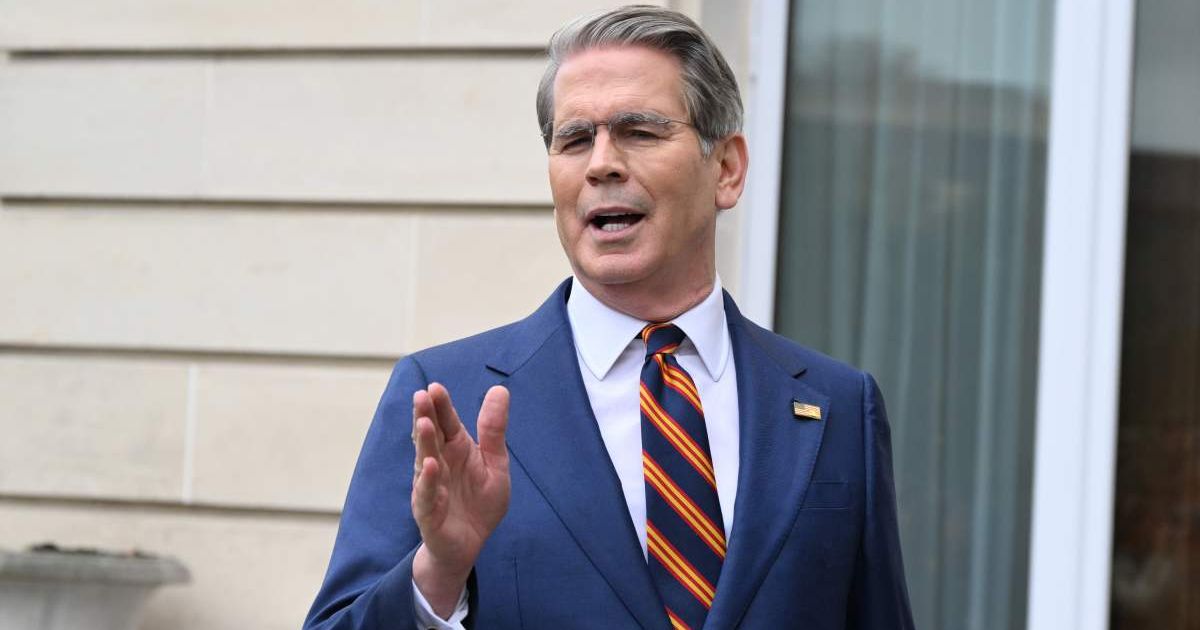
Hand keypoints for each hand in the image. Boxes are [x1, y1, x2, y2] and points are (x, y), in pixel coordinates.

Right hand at [411, 383, 509, 617]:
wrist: (470, 544)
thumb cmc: (479, 502)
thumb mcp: (495, 463)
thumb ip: (494, 430)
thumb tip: (499, 389)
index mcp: (456, 449)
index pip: (447, 422)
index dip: (441, 406)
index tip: (435, 387)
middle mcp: (439, 463)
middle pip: (430, 436)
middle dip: (425, 416)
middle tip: (421, 396)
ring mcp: (430, 486)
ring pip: (424, 460)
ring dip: (423, 443)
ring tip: (423, 423)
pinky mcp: (428, 511)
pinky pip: (426, 494)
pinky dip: (428, 481)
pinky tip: (431, 466)